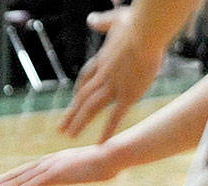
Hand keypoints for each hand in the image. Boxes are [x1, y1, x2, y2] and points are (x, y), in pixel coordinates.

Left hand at [0, 145, 121, 185]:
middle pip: (15, 176)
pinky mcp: (57, 174)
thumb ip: (70, 173)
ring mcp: (50, 168)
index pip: (22, 174)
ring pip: (19, 181)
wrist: (113, 154)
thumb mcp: (81, 170)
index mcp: (50, 163)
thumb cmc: (102, 163)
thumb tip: (69, 176)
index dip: (5, 181)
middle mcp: (46, 163)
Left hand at [60, 5, 167, 141]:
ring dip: (80, 122)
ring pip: (91, 108)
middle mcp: (103, 76)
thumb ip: (103, 21)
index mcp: (102, 60)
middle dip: (72, 113)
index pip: (86, 78)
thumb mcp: (116, 19)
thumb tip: (91, 18)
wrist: (145, 33)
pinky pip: (115, 117)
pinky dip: (107, 131)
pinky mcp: (127, 94)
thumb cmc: (136, 23)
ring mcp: (113, 87)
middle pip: (83, 97)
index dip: (80, 90)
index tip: (75, 100)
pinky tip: (100, 144)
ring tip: (69, 135)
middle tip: (61, 128)